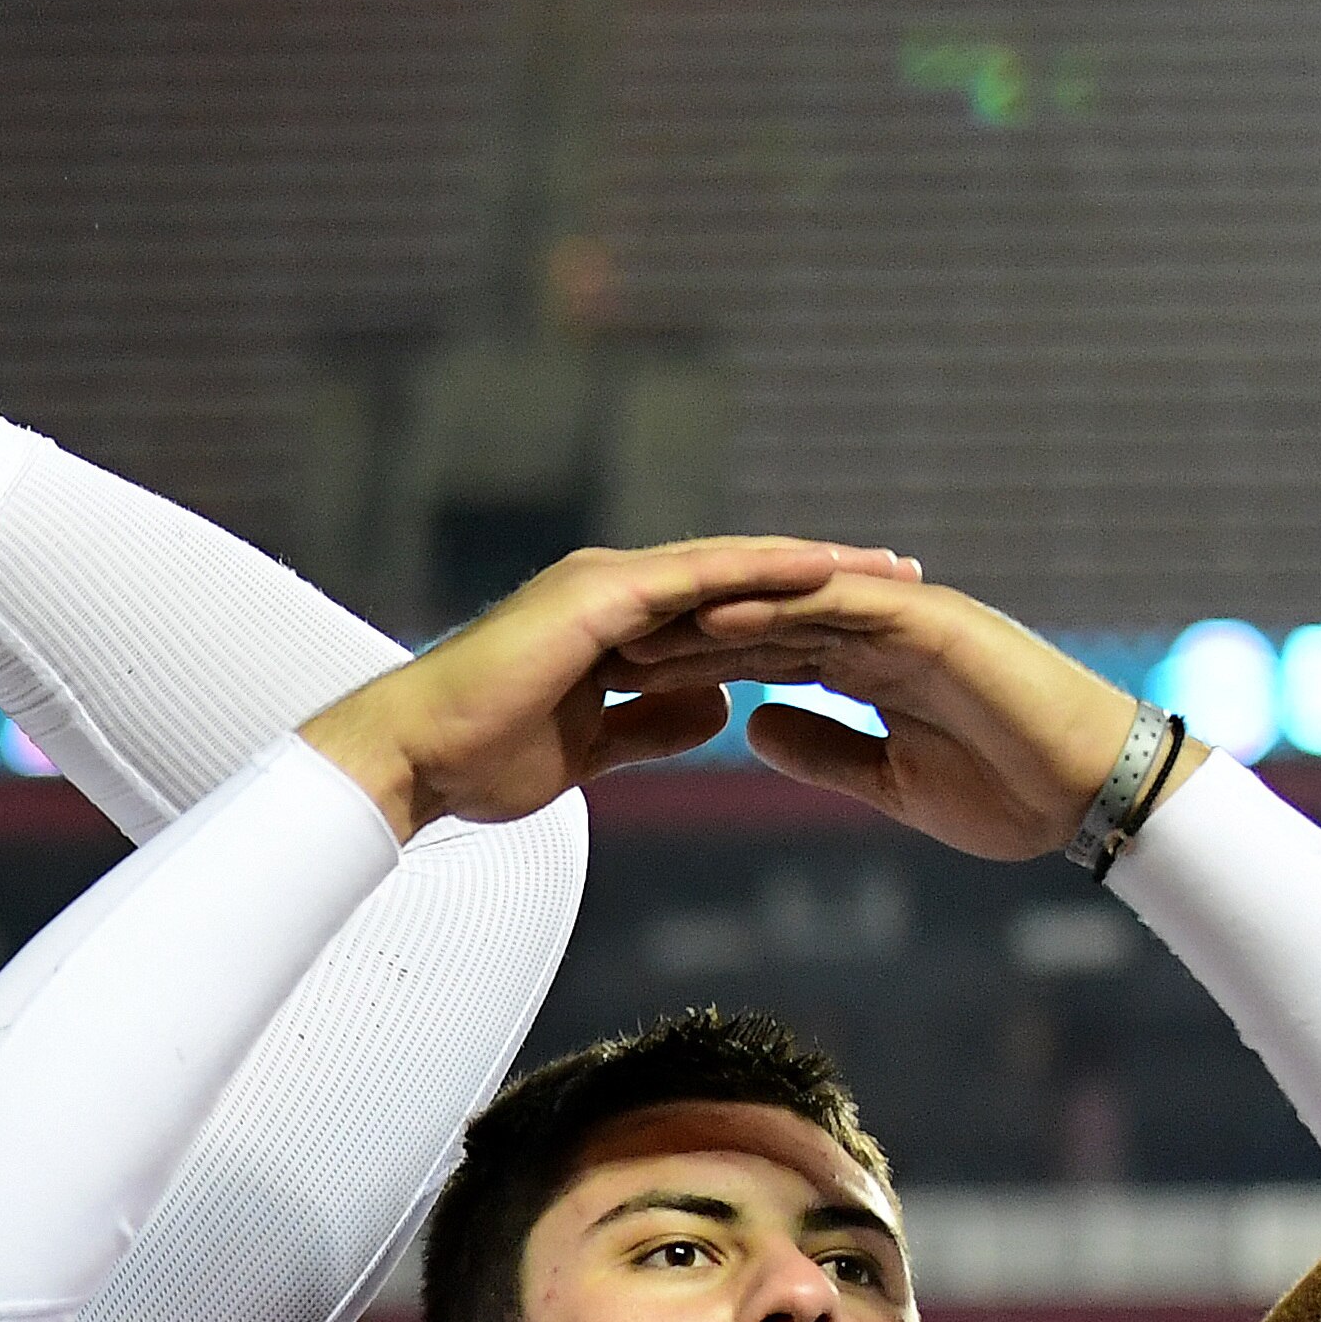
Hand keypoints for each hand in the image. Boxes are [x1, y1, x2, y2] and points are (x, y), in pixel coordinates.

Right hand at [299, 539, 900, 839]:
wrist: (414, 755)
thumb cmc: (477, 757)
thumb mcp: (589, 746)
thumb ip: (648, 724)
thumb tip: (713, 708)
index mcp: (611, 624)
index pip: (721, 609)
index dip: (793, 610)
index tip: (863, 618)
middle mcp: (614, 589)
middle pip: (741, 575)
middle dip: (826, 575)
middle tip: (906, 575)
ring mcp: (608, 584)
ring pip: (734, 565)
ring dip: (816, 564)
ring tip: (891, 567)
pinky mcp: (603, 594)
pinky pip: (704, 576)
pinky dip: (768, 571)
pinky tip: (829, 571)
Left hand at [605, 570, 1141, 860]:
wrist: (1094, 794)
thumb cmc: (1010, 791)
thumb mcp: (890, 782)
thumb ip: (823, 751)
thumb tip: (754, 729)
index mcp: (862, 669)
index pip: (756, 659)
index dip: (685, 668)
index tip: (612, 685)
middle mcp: (876, 633)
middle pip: (757, 624)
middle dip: (677, 634)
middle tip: (594, 645)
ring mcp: (902, 620)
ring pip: (786, 606)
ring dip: (708, 614)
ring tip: (632, 625)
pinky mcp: (929, 621)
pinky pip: (840, 606)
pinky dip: (777, 607)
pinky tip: (714, 616)